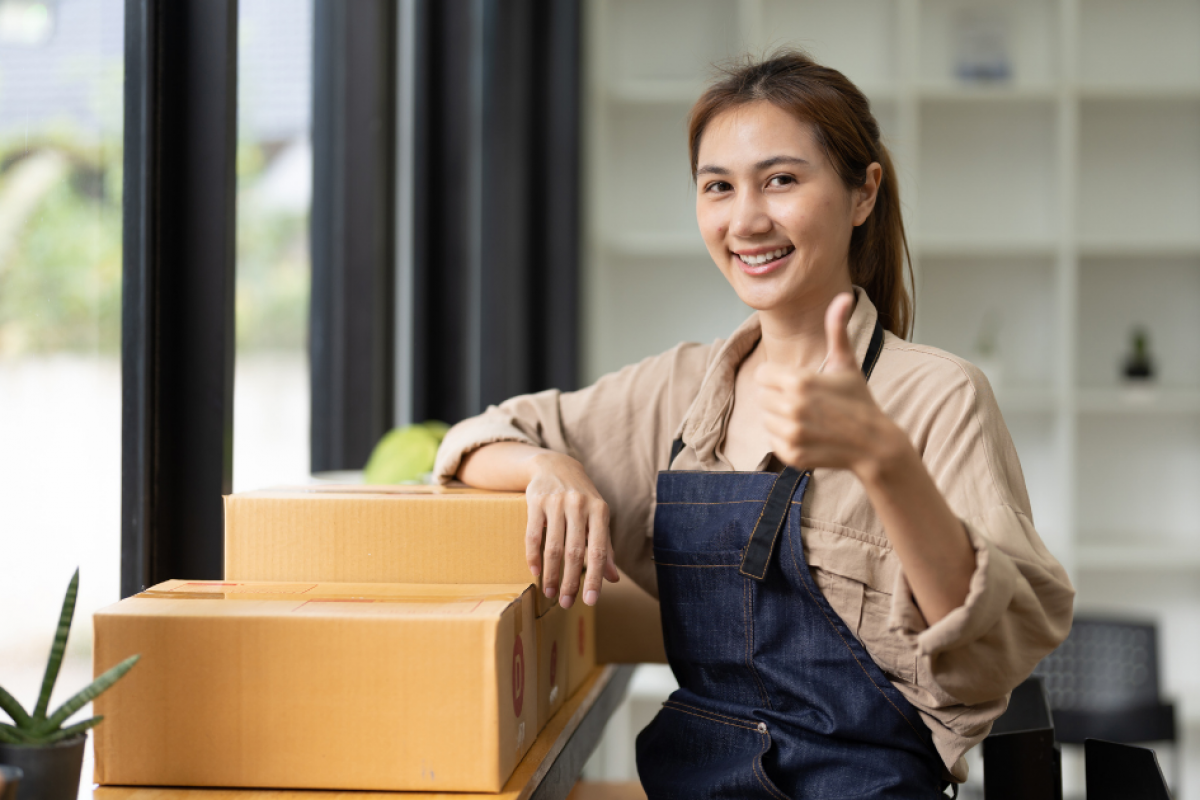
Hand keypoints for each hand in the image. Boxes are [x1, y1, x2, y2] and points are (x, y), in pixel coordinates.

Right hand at [524, 451, 620, 607]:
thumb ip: (605, 546)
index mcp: (600, 511)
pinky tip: (536, 573)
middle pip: (575, 552)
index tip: (590, 601)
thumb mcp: (598, 517)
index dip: (595, 578)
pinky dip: (533, 557)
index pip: (599, 551)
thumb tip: (614, 578)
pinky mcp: (536, 501)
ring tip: (550, 593)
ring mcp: (556, 502)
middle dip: (570, 582)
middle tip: (566, 603)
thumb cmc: (581, 498)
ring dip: (551, 575)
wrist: (555, 466)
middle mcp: (580, 505)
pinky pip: (532, 535)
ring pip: (553, 547)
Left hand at [756, 293, 898, 479]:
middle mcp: (792, 408)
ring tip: (807, 418)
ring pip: (765, 419)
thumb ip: (837, 329)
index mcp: (799, 381)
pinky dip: (784, 438)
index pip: (763, 374)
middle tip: (805, 402)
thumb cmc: (858, 400)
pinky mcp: (791, 455)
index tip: (797, 383)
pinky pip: (772, 441)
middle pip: (762, 397)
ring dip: (780, 418)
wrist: (874, 444)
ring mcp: (791, 434)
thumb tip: (842, 296)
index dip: (778, 377)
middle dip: (778, 397)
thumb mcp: (847, 363)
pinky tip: (807, 435)